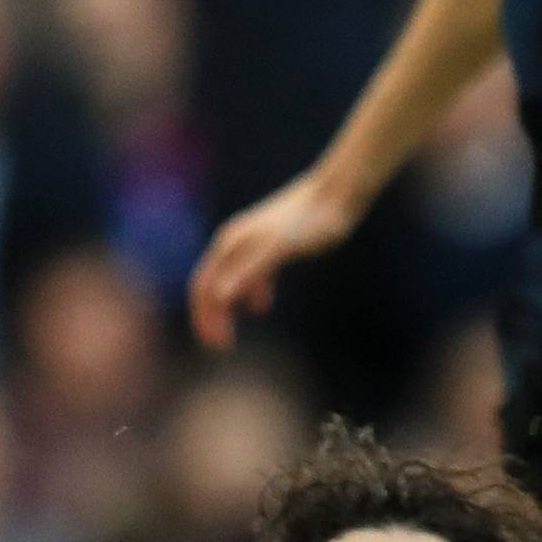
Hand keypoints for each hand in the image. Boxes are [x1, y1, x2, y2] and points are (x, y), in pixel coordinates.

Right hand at [187, 171, 359, 349]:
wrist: (337, 194)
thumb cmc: (311, 222)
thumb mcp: (279, 249)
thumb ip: (250, 271)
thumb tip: (219, 298)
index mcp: (231, 244)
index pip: (204, 286)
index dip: (205, 317)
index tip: (217, 345)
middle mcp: (235, 242)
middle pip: (211, 284)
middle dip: (211, 316)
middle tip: (222, 346)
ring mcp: (253, 242)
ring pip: (230, 279)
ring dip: (227, 307)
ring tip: (234, 332)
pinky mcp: (272, 244)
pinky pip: (251, 273)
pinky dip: (250, 292)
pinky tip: (263, 306)